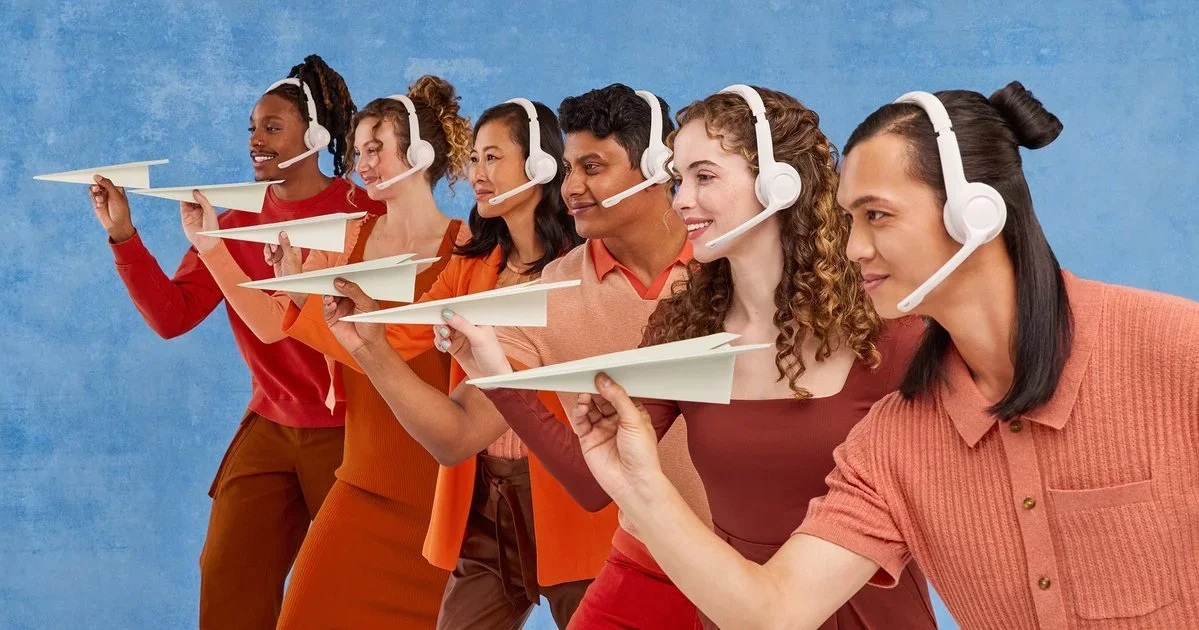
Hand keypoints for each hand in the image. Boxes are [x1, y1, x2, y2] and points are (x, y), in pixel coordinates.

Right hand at [89, 175, 135, 241]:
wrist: (117, 225)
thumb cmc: (121, 211)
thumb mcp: (116, 196)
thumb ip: (107, 185)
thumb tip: (97, 176)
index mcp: (117, 188)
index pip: (108, 178)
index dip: (102, 175)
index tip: (96, 173)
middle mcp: (109, 191)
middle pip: (99, 181)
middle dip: (97, 183)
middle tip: (97, 186)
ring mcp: (102, 196)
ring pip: (94, 187)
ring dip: (95, 190)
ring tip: (99, 196)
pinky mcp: (96, 202)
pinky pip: (92, 194)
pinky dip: (94, 196)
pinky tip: (99, 201)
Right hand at [180, 190, 220, 253]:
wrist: (206, 240)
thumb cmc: (211, 227)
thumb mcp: (209, 211)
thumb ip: (203, 200)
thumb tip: (195, 191)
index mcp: (207, 209)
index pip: (202, 198)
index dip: (199, 192)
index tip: (197, 185)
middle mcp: (199, 211)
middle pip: (194, 199)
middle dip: (191, 193)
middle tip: (190, 185)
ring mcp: (192, 214)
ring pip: (188, 202)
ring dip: (186, 195)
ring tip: (185, 189)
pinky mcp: (185, 217)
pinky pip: (182, 207)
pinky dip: (181, 200)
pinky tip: (181, 195)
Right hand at [263, 232, 302, 277]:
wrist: (288, 283)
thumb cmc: (294, 271)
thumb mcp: (289, 257)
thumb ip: (286, 245)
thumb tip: (283, 234)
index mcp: (293, 246)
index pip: (285, 236)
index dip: (278, 235)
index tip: (272, 236)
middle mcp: (287, 248)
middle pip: (275, 240)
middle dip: (272, 245)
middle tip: (273, 250)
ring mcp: (281, 253)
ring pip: (270, 246)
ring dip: (268, 251)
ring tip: (270, 258)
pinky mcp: (275, 258)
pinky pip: (268, 254)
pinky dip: (267, 257)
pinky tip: (270, 262)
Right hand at [323, 278, 386, 354]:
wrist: (367, 345)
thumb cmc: (372, 326)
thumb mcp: (367, 304)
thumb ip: (354, 291)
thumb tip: (340, 281)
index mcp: (358, 294)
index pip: (349, 282)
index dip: (343, 277)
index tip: (338, 272)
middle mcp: (348, 300)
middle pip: (337, 288)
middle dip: (333, 284)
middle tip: (330, 281)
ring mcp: (339, 308)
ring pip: (329, 296)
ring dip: (328, 295)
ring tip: (331, 296)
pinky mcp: (332, 318)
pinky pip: (326, 308)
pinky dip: (327, 305)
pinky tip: (332, 305)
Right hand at [436, 310, 512, 377]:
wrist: (492, 377)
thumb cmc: (493, 356)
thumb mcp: (479, 338)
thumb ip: (463, 325)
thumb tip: (448, 314)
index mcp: (476, 320)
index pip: (460, 310)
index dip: (449, 310)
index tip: (439, 312)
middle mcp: (467, 327)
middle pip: (448, 319)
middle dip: (442, 324)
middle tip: (445, 332)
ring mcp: (460, 338)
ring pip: (443, 330)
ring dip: (440, 334)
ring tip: (446, 342)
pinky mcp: (455, 348)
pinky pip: (441, 341)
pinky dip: (439, 343)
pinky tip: (445, 347)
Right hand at [568, 373, 664, 503]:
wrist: (633, 483)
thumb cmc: (642, 455)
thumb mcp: (634, 419)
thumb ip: (618, 397)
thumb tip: (604, 379)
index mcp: (632, 413)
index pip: (618, 392)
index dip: (610, 382)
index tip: (602, 371)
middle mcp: (616, 420)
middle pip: (602, 397)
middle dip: (595, 388)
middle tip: (588, 378)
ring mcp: (601, 429)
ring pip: (590, 407)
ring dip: (586, 398)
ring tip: (584, 393)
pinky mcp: (588, 439)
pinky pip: (581, 421)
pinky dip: (579, 411)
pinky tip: (581, 406)